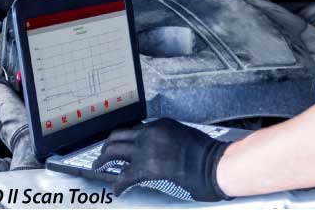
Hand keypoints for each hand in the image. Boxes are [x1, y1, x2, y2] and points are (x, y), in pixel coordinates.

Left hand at [91, 118, 231, 201]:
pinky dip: (117, 184)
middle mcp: (149, 133)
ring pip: (112, 152)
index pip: (134, 130)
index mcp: (160, 125)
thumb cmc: (207, 154)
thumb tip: (157, 151)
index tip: (122, 146)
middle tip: (103, 155)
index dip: (126, 140)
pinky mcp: (145, 169)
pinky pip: (122, 177)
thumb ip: (166, 140)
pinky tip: (117, 190)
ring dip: (102, 161)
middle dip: (107, 147)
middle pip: (117, 137)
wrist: (214, 165)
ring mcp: (145, 150)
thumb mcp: (184, 136)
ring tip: (99, 168)